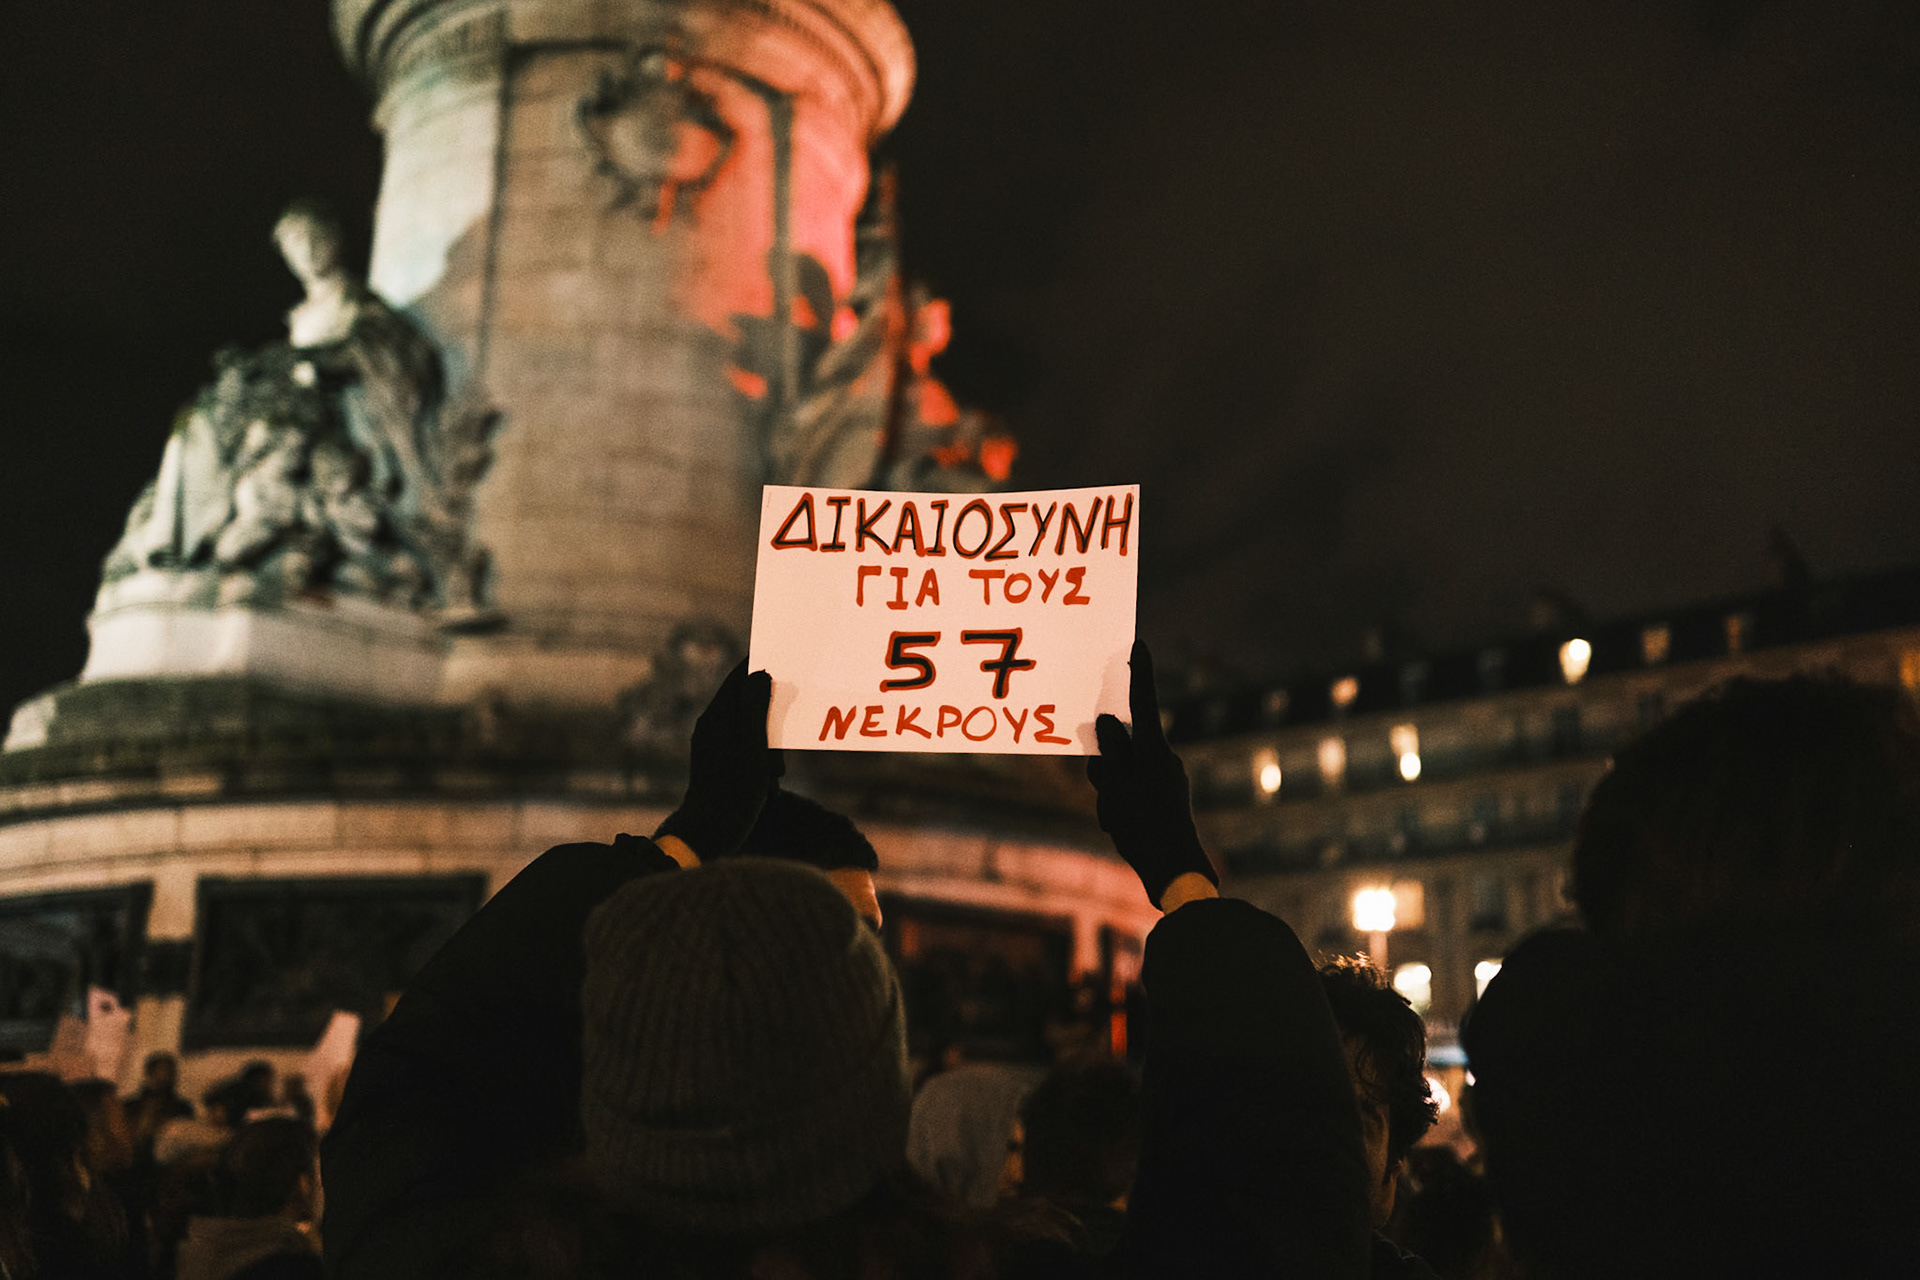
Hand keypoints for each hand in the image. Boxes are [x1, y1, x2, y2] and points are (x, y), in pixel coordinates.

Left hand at [654, 660, 782, 859]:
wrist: (709, 834)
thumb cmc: (732, 791)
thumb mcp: (752, 746)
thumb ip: (755, 707)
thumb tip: (760, 675)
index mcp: (716, 718)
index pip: (739, 678)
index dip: (762, 668)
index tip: (786, 663)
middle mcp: (712, 728)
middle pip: (750, 707)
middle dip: (773, 726)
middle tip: (779, 755)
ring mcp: (715, 747)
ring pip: (753, 733)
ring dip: (770, 752)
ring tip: (774, 777)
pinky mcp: (720, 765)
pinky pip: (747, 754)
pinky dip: (761, 766)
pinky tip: (767, 788)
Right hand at [1086, 640, 1219, 907]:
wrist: (1175, 872)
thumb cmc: (1144, 827)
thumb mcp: (1116, 787)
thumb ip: (1111, 752)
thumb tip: (1108, 722)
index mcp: (1154, 751)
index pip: (1143, 703)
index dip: (1139, 674)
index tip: (1138, 645)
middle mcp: (1163, 760)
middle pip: (1124, 745)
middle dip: (1107, 763)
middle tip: (1105, 789)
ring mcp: (1165, 780)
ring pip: (1124, 771)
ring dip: (1110, 790)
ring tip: (1114, 818)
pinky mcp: (1163, 800)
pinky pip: (1133, 792)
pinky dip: (1120, 805)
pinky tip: (1120, 828)